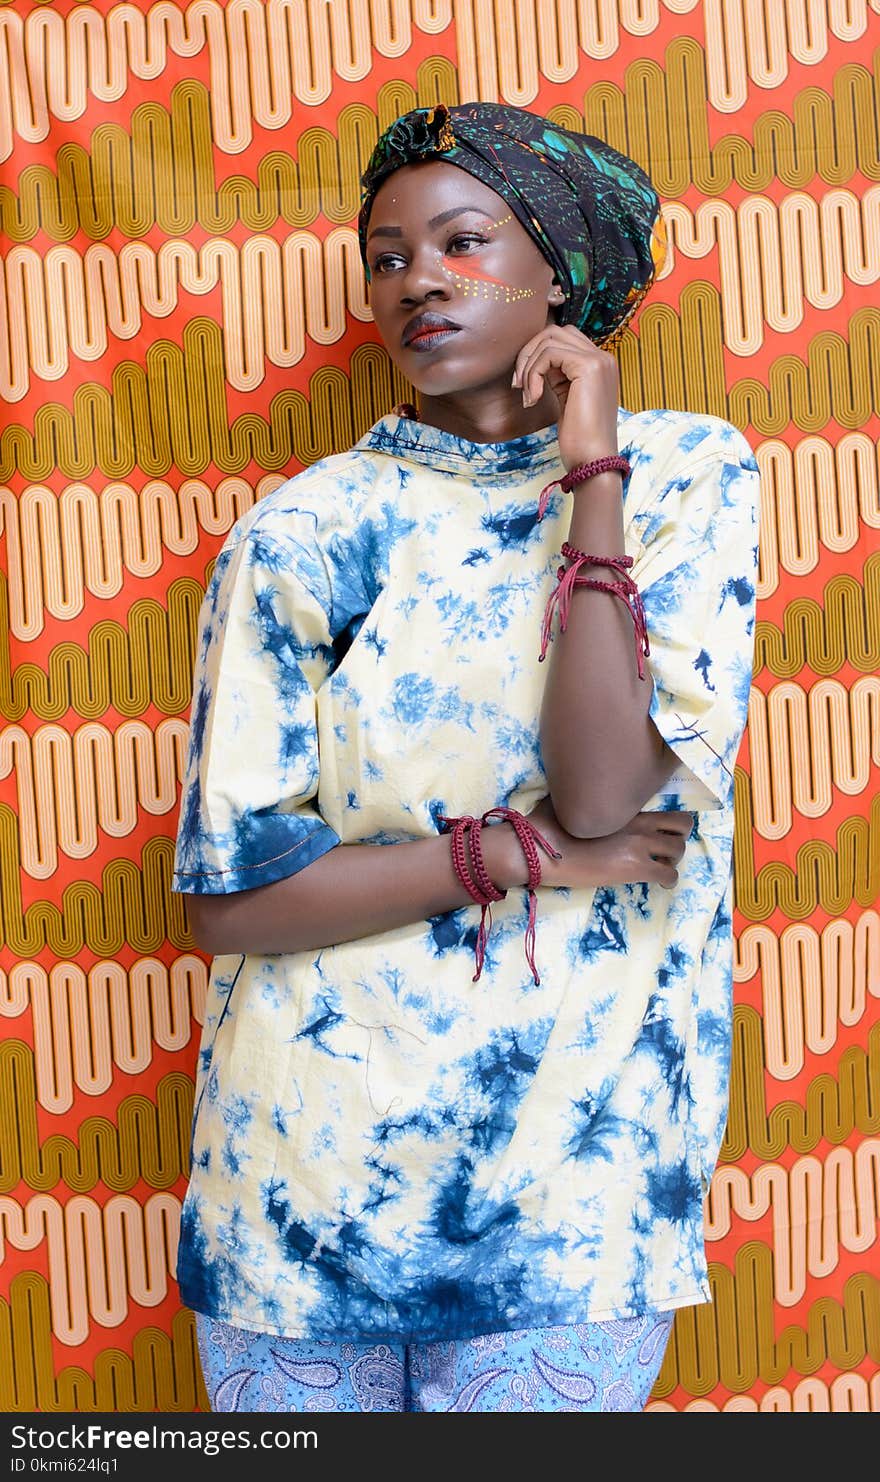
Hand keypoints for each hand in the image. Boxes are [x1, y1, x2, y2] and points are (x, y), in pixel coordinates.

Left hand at [512, 324, 619, 471]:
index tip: (523, 384)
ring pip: (549, 340)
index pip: (562, 338)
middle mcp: (603, 357)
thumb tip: (531, 360)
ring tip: (527, 396)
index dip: (536, 355)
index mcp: (599, 364)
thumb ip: (557, 376)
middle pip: (554, 332)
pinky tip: (534, 399)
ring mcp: (598, 360)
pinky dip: (533, 374)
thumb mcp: (566, 399)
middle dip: (529, 354)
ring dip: (528, 366)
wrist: (593, 462)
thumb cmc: (579, 439)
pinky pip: (548, 354)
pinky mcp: (589, 367)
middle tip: (518, 385)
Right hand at [524, 795, 693, 891]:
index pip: (662, 807)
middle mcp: (638, 823)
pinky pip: (669, 875)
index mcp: (624, 807)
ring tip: (659, 867)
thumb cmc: (546, 824)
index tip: (659, 831)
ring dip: (672, 860)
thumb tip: (568, 788)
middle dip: (678, 837)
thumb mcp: (566, 800)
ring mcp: (639, 845)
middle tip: (664, 849)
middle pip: (682, 825)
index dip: (666, 822)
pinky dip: (668, 880)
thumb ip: (579, 796)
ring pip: (679, 851)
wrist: (541, 849)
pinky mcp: (635, 868)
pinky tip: (659, 883)